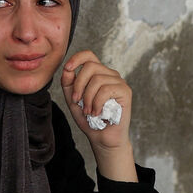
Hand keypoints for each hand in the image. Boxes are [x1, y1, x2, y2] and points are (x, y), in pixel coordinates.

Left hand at [61, 51, 136, 181]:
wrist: (102, 137)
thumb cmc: (89, 119)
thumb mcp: (73, 100)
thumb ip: (68, 84)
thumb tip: (67, 69)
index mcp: (97, 73)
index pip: (89, 55)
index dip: (77, 58)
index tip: (67, 68)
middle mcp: (109, 74)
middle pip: (90, 66)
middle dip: (79, 84)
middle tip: (76, 101)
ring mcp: (118, 82)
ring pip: (97, 79)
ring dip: (88, 98)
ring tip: (88, 111)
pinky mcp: (125, 91)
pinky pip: (106, 90)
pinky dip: (97, 103)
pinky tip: (97, 113)